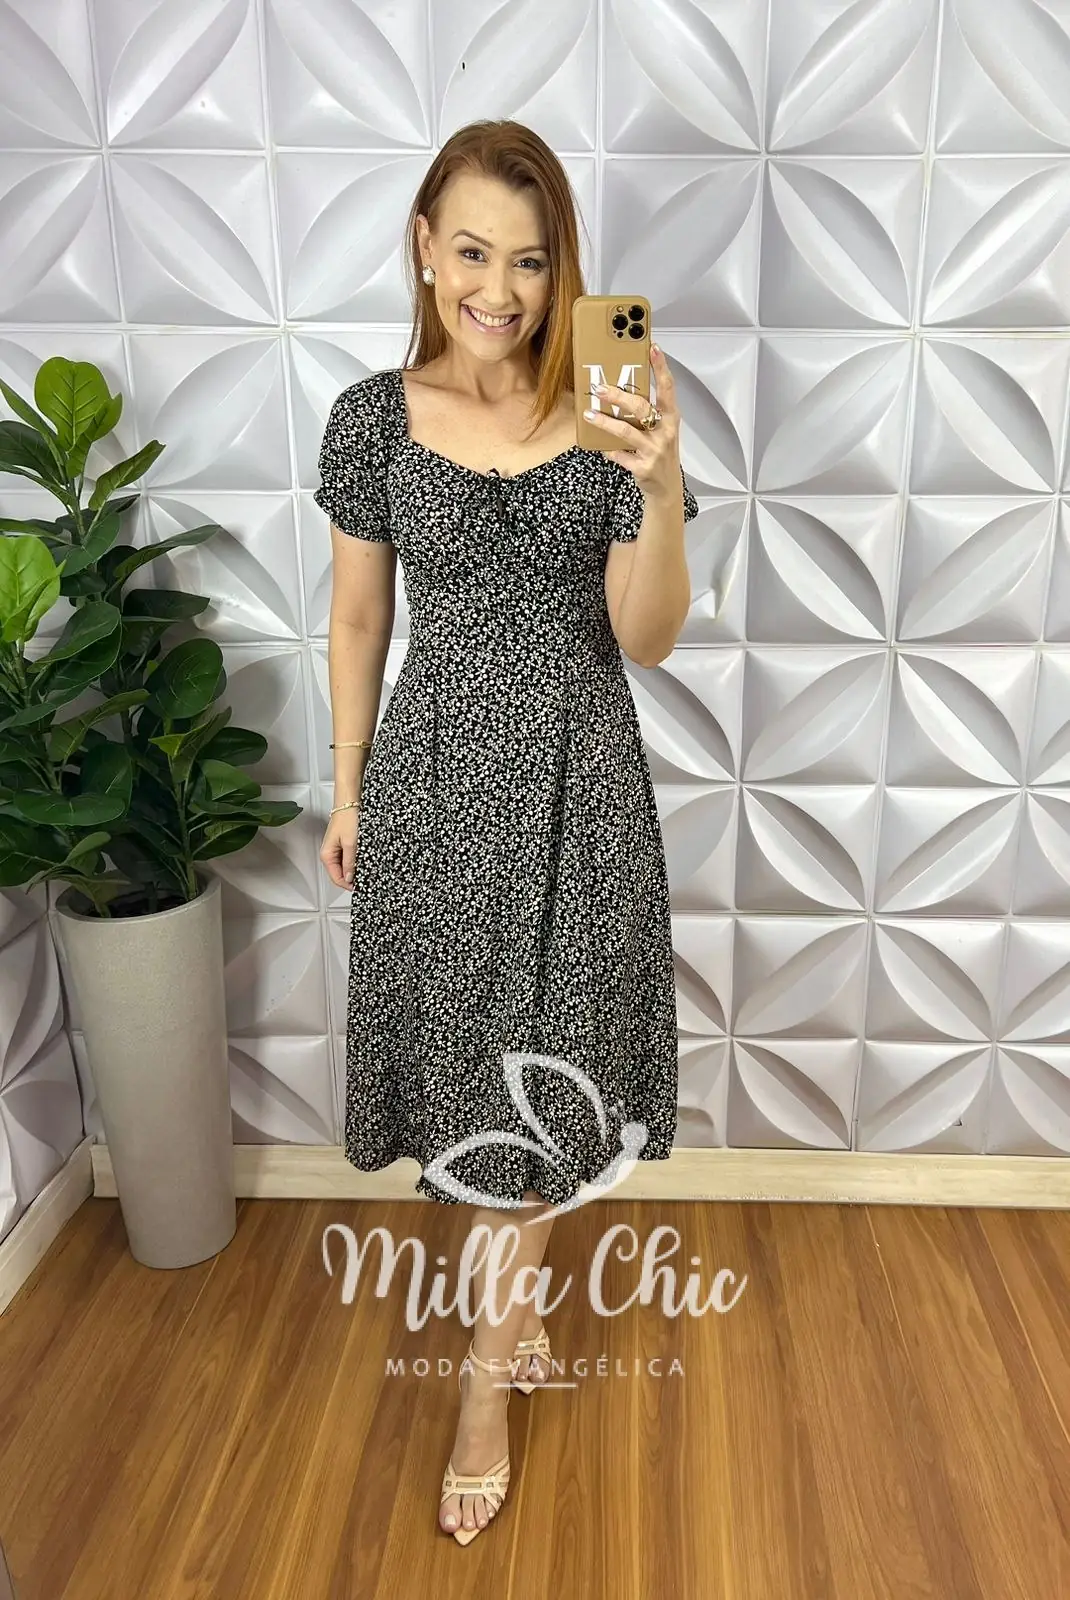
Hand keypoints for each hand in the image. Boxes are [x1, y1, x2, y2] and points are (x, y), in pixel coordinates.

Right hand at [321, 807, 359, 889]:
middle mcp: (330, 854)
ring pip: (345, 866)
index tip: (360, 886)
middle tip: (365, 878)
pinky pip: (348, 858)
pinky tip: (362, 860)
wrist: (350, 802)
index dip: (348, 885)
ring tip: (365, 869)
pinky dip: (355, 861)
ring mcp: (336, 849)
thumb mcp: (350, 843)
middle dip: (352, 878)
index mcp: (327, 855)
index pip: (336, 878)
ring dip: (354, 869)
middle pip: (340, 874)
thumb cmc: (347, 818)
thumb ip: (349, 862)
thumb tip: (349, 878)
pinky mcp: (343, 844)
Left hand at [583, 344, 683, 502]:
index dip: (661, 367)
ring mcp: (654, 450)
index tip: (653, 348)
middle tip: (599, 387)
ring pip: (626, 431)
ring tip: (588, 413)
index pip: (668, 388)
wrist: (666, 487)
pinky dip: (607, 450)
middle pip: (641, 408)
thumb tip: (620, 391)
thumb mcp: (662, 430)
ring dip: (604, 422)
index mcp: (671, 418)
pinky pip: (619, 455)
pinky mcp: (642, 467)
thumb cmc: (661, 452)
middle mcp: (664, 432)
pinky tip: (598, 445)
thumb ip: (647, 412)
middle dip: (618, 396)